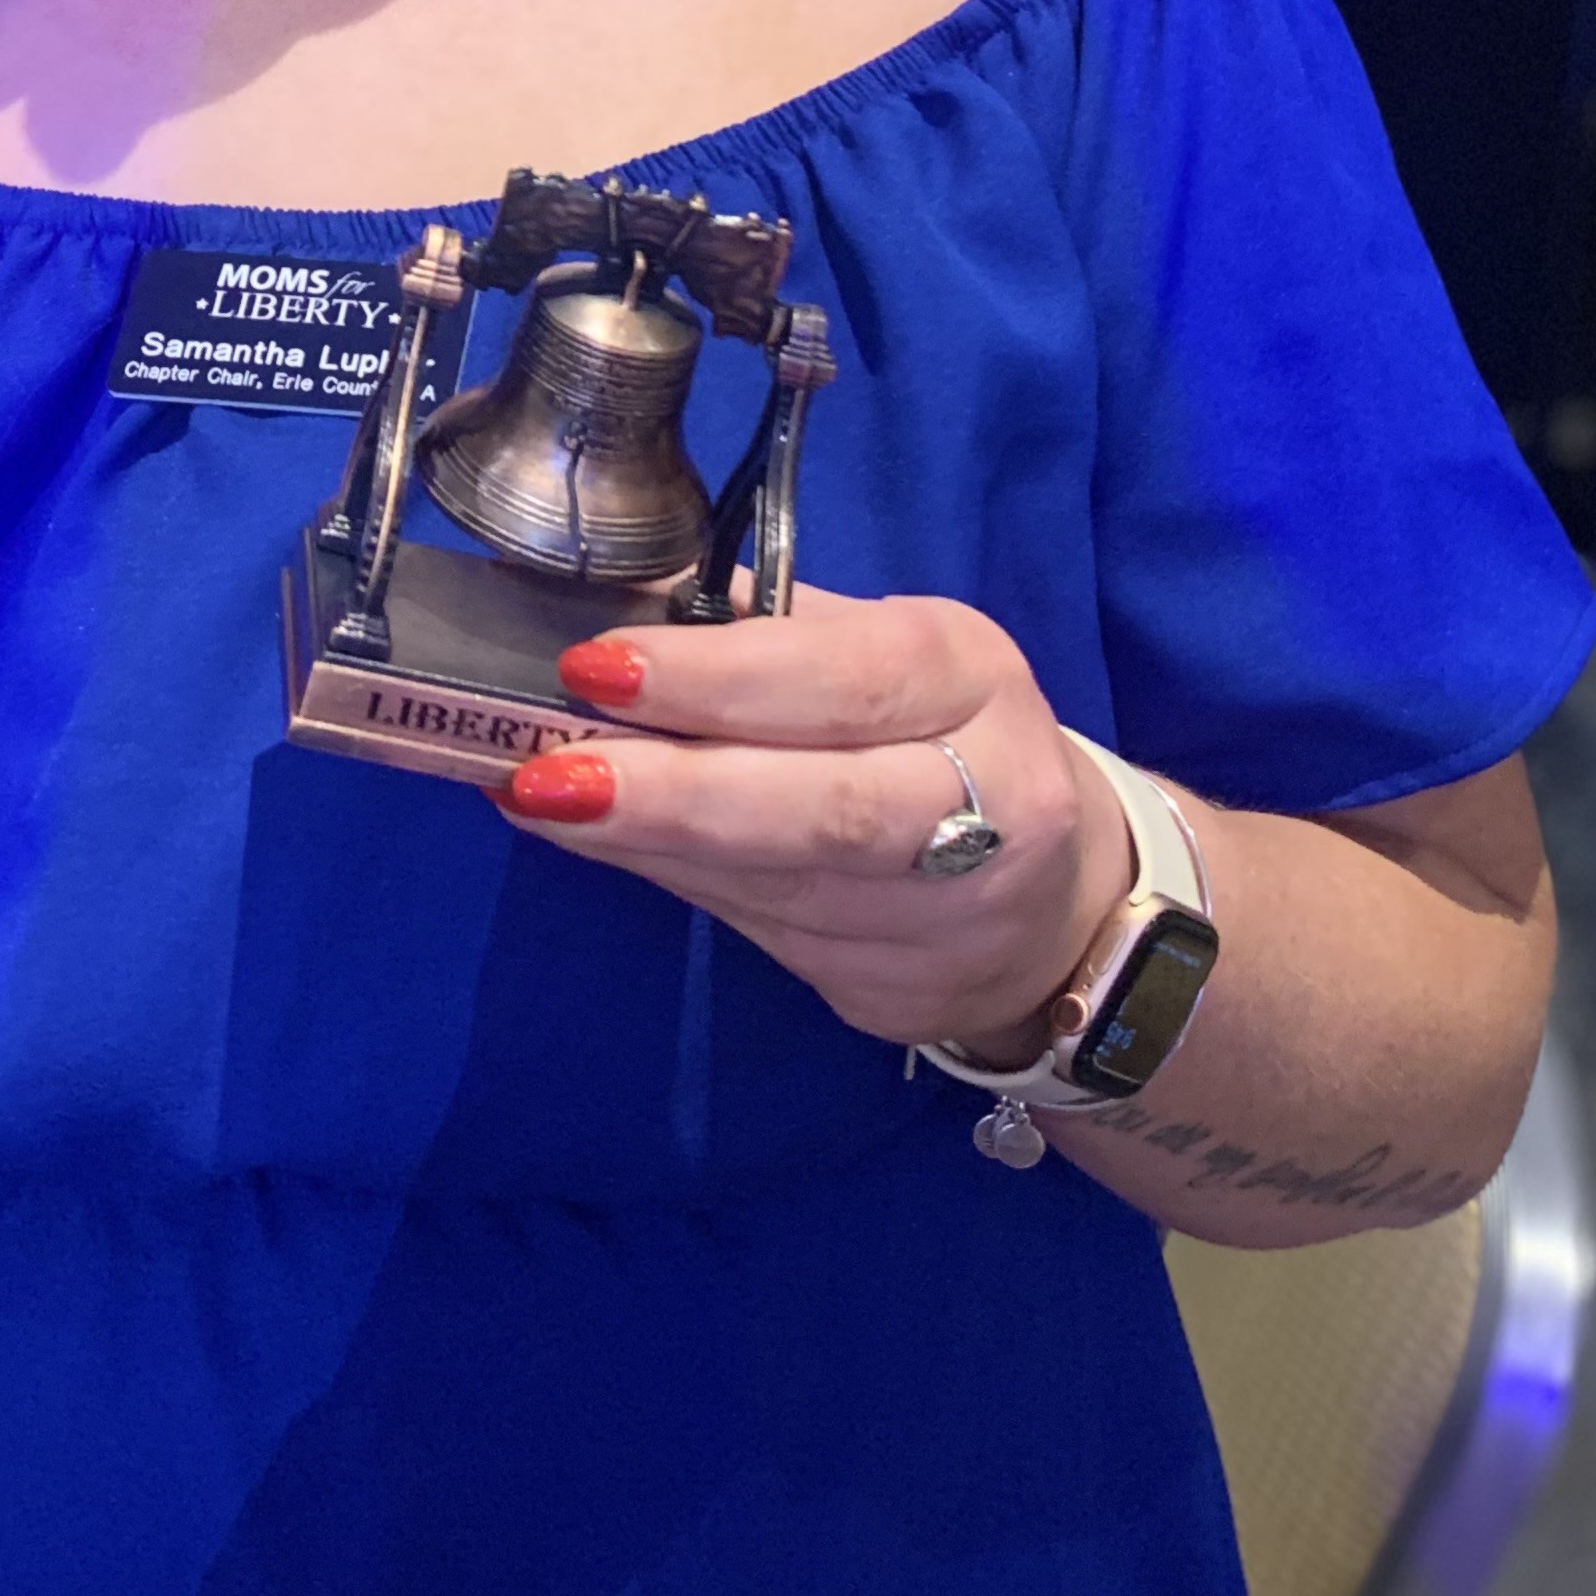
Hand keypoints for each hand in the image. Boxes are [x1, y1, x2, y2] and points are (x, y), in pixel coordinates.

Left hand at [498, 587, 1135, 1056]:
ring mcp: (957, 918)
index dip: (716, 680)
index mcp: (974, 679)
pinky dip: (677, 885)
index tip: (593, 669)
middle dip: (672, 793)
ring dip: (644, 843)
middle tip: (545, 773)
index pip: (846, 682)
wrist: (1057, 898)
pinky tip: (607, 846)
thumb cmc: (934, 731)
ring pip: (778, 886)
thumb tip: (614, 599)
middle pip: (827, 811)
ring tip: (537, 797)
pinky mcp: (906, 996)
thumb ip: (761, 629)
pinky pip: (768, 936)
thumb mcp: (878, 648)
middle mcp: (992, 802)